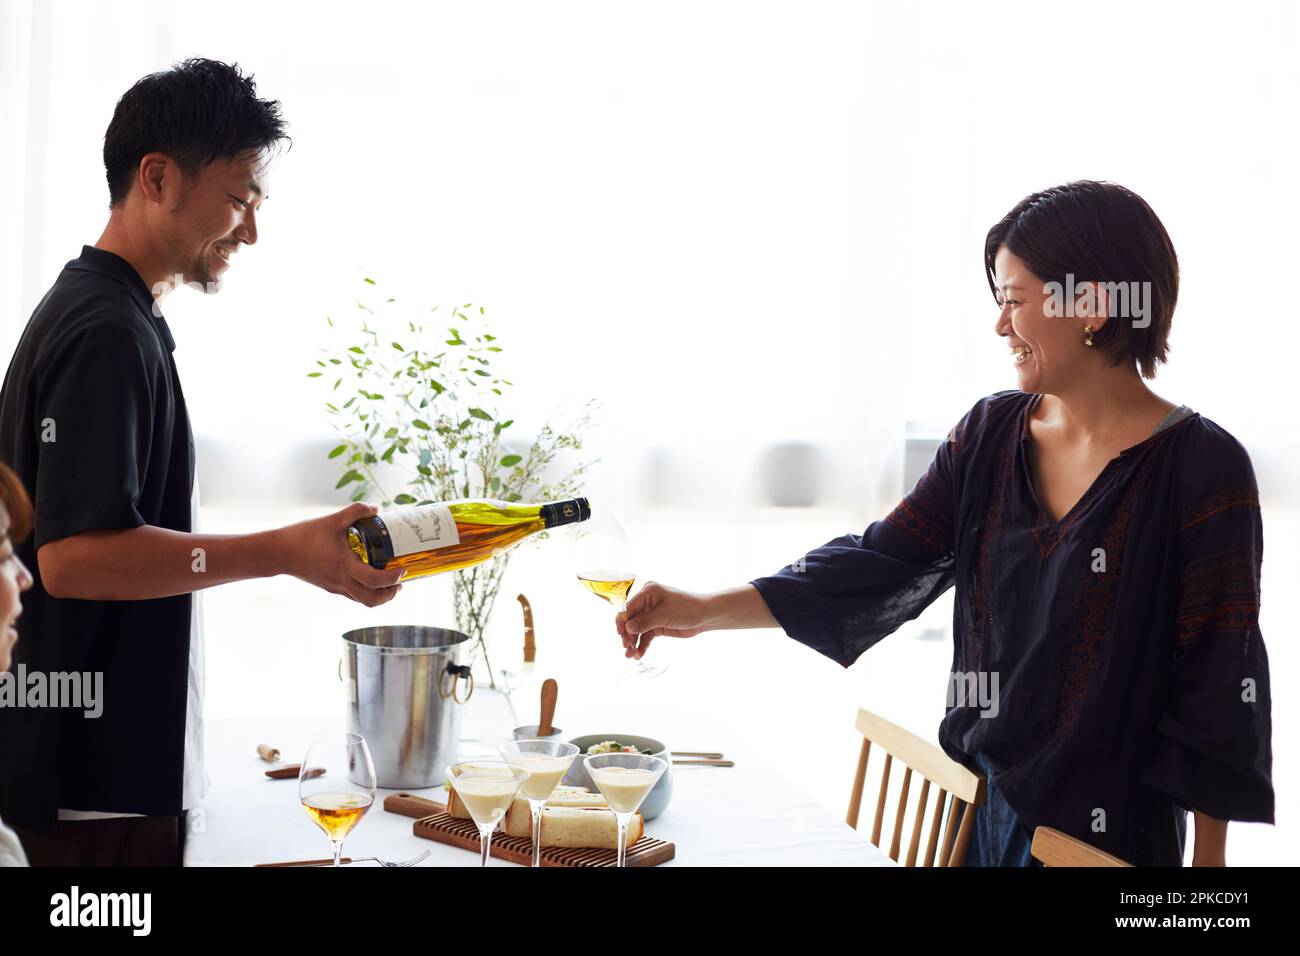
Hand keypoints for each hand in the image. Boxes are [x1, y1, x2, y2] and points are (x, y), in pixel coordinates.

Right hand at [274, 502, 403, 606]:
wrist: (278, 552)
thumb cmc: (304, 537)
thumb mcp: (332, 520)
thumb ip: (355, 512)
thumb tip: (375, 509)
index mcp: (345, 567)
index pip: (376, 581)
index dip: (393, 579)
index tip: (403, 569)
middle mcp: (341, 582)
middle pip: (372, 600)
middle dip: (390, 595)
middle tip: (400, 583)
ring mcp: (334, 587)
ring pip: (362, 600)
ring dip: (378, 595)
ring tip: (387, 583)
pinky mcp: (328, 586)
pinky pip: (351, 594)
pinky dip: (364, 590)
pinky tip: (366, 576)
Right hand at [615, 581, 710, 659]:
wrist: (705, 616)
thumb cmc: (687, 608)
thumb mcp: (664, 615)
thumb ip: (645, 622)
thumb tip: (627, 628)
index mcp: (647, 592)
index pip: (628, 607)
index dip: (622, 621)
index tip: (620, 634)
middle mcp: (646, 602)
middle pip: (630, 620)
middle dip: (627, 634)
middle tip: (626, 647)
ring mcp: (651, 614)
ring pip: (637, 630)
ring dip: (633, 642)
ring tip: (631, 656)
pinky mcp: (656, 625)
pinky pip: (645, 636)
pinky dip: (642, 645)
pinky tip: (639, 655)